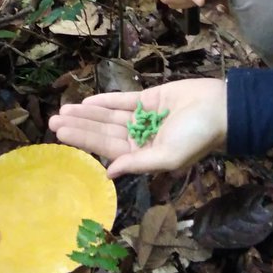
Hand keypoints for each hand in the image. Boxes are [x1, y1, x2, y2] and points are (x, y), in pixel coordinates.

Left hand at [48, 79, 227, 177]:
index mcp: (144, 156)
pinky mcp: (149, 99)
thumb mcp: (168, 156)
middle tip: (52, 122)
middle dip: (79, 127)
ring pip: (109, 116)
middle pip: (103, 132)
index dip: (83, 142)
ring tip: (63, 110)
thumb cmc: (197, 136)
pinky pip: (123, 101)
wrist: (220, 108)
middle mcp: (140, 139)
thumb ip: (138, 163)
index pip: (107, 149)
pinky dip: (105, 101)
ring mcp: (144, 118)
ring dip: (87, 114)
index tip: (61, 135)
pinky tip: (87, 102)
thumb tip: (108, 173)